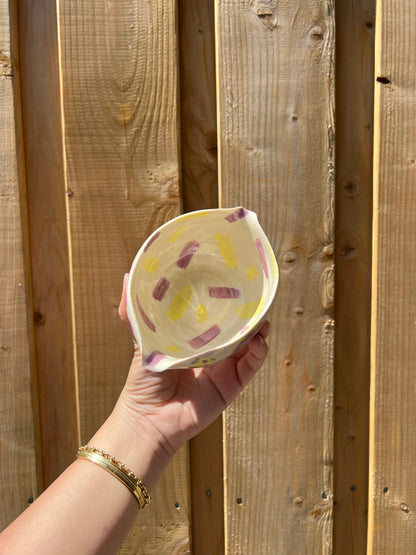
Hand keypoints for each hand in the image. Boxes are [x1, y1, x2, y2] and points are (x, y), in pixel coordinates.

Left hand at [116, 274, 269, 455]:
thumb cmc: (143, 380)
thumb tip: (128, 276)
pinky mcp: (231, 385)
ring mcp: (224, 368)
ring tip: (261, 316)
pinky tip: (259, 339)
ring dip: (258, 330)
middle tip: (254, 294)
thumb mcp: (142, 339)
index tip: (232, 279)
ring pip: (249, 344)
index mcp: (194, 339)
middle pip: (237, 328)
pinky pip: (251, 367)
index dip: (225, 300)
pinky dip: (258, 353)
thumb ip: (134, 312)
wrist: (148, 419)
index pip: (215, 315)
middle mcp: (212, 351)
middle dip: (247, 312)